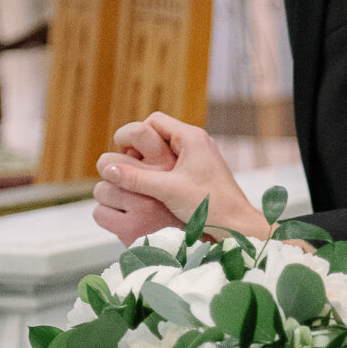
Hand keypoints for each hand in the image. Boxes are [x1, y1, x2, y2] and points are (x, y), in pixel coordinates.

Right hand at [96, 114, 268, 241]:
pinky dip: (160, 171)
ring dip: (149, 162)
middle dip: (140, 149)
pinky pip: (174, 163)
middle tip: (128, 169)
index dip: (133, 135)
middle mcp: (197, 142)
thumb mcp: (167, 191)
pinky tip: (154, 189)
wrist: (238, 226)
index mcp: (192, 137)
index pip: (153, 121)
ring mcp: (200, 156)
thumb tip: (108, 168)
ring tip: (139, 180)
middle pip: (158, 134)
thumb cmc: (209, 206)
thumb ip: (136, 179)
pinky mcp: (202, 171)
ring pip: (165, 150)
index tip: (123, 156)